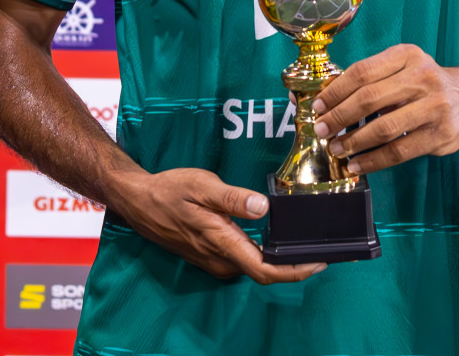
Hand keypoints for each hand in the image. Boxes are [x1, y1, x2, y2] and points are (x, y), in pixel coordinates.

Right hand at [113, 167, 326, 283]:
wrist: (139, 202)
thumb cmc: (169, 190)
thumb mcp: (202, 185)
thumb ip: (233, 198)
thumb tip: (264, 208)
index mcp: (221, 242)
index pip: (264, 270)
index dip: (295, 272)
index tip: (319, 263)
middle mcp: (219, 259)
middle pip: (264, 272)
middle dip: (293, 265)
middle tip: (319, 248)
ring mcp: (214, 261)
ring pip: (253, 266)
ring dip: (278, 259)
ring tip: (301, 241)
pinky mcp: (210, 256)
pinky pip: (242, 260)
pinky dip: (262, 254)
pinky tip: (273, 238)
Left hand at [311, 43, 458, 173]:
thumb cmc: (424, 84)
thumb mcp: (403, 67)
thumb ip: (373, 78)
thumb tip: (328, 101)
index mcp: (407, 56)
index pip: (362, 72)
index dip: (335, 91)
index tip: (317, 106)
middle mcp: (423, 77)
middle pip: (370, 98)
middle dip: (339, 116)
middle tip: (322, 129)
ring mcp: (434, 106)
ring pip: (384, 127)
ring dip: (354, 141)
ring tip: (336, 148)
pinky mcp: (441, 134)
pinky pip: (399, 151)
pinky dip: (374, 161)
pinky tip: (357, 164)